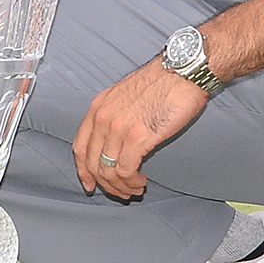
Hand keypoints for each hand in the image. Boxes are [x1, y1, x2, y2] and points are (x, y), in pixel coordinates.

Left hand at [72, 60, 207, 199]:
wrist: (183, 71)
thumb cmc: (163, 80)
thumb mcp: (125, 94)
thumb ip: (115, 116)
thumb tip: (115, 143)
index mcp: (99, 107)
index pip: (80, 147)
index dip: (84, 171)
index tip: (91, 183)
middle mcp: (104, 118)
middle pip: (92, 164)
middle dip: (106, 184)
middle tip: (120, 191)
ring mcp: (119, 128)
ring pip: (108, 171)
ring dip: (121, 187)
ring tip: (134, 188)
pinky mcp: (138, 137)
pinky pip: (126, 171)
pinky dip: (132, 182)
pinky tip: (141, 181)